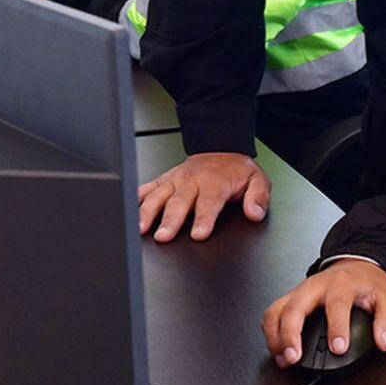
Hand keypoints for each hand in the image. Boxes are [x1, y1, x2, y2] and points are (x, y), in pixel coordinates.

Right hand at [137, 153, 270, 241]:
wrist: (220, 148)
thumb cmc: (236, 170)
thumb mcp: (257, 180)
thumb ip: (258, 197)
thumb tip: (255, 213)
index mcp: (215, 183)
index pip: (209, 203)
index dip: (204, 219)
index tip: (199, 234)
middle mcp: (192, 181)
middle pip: (179, 202)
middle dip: (170, 220)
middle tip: (164, 236)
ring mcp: (175, 181)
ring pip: (158, 196)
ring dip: (148, 212)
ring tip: (141, 228)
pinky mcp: (164, 180)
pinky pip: (147, 188)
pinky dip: (136, 197)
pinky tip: (127, 209)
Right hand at [263, 260, 385, 367]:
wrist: (355, 265)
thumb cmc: (367, 283)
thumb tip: (382, 342)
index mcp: (342, 283)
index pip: (336, 304)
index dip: (337, 327)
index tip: (338, 348)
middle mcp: (315, 285)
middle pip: (295, 307)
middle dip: (291, 334)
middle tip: (294, 357)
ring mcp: (299, 291)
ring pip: (276, 310)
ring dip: (275, 336)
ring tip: (283, 358)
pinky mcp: (290, 298)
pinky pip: (272, 313)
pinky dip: (270, 333)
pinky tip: (278, 350)